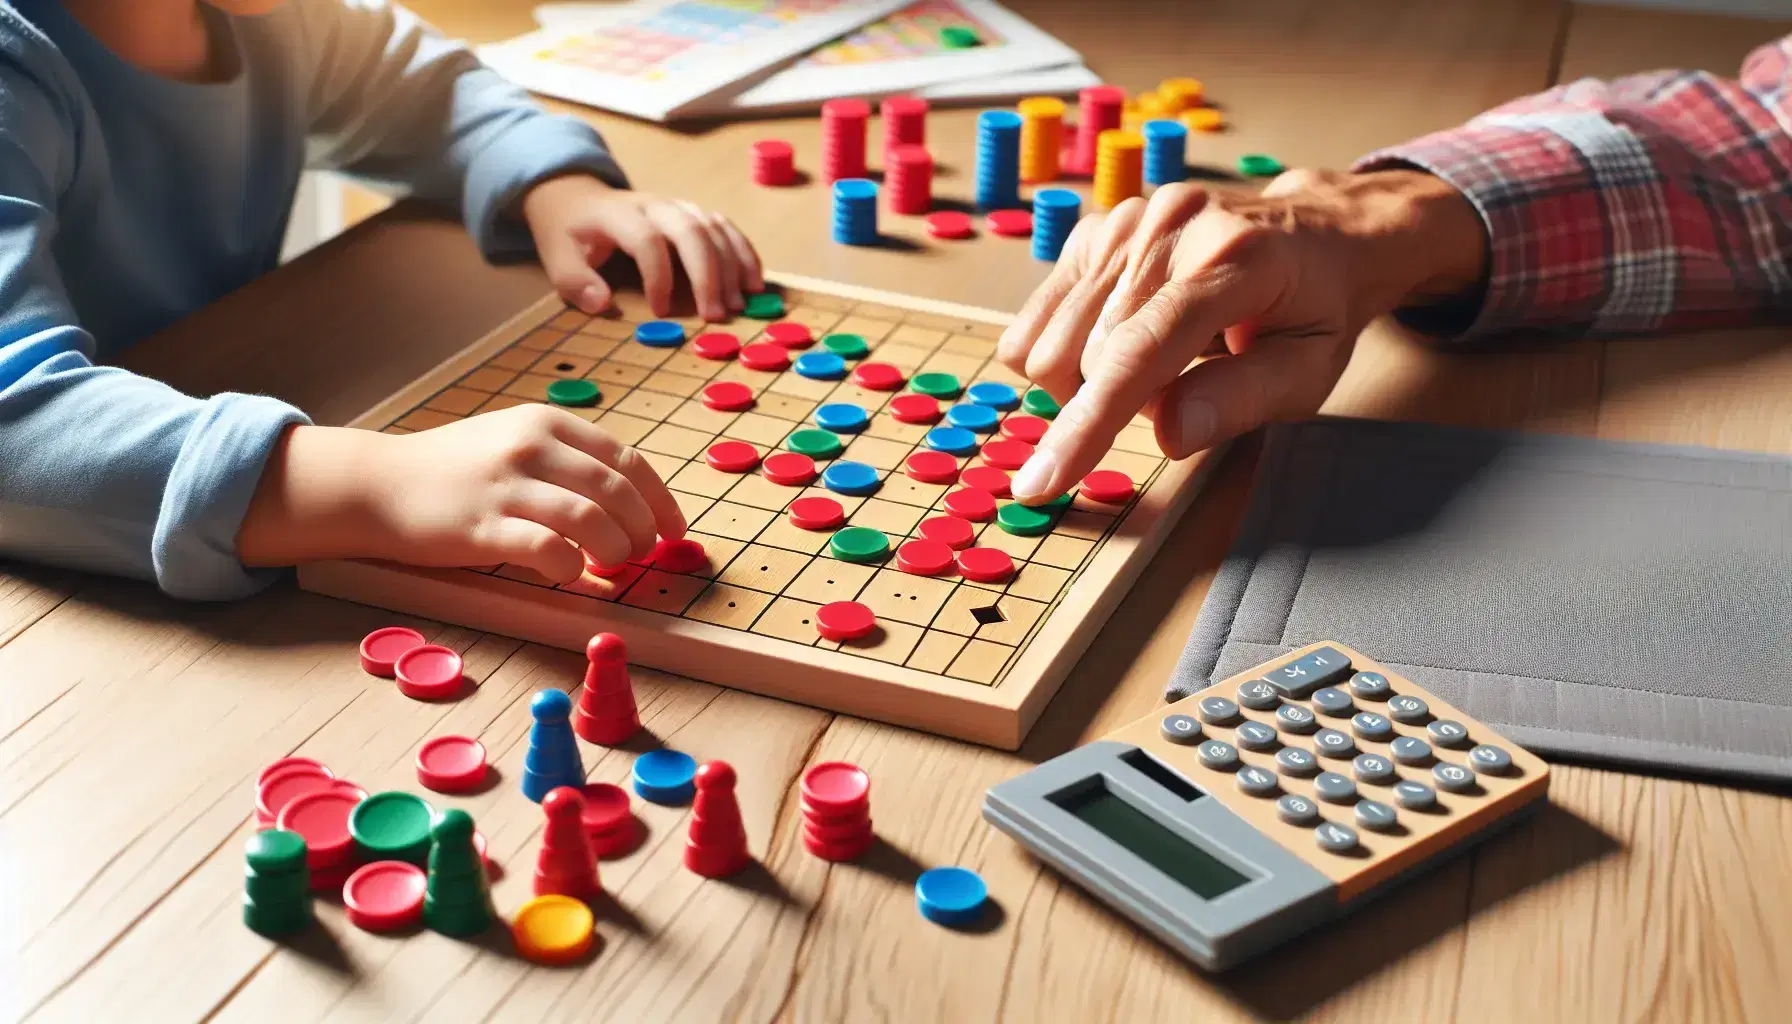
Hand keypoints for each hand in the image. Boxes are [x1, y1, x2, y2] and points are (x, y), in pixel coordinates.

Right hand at [238, 405, 686, 582]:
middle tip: (640, 555)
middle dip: (643, 530)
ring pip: (591, 520)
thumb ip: (570, 461)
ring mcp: (507, 486)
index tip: (673, 530)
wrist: (381, 483)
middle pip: (618, 492)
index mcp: (548, 424)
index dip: (660, 501)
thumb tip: (634, 501)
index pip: (628, 461)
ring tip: (610, 566)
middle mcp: (531, 447)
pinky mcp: (483, 526)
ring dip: (615, 550)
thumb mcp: (516, 441)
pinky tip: (568, 573)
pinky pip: (548, 550)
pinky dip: (571, 567)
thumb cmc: (458, 470)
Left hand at [522, 174, 763, 322]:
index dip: (658, 276)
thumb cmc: (570, 234)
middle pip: (691, 230)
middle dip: (707, 274)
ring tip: (740, 304)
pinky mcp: (692, 213)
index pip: (647, 240)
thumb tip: (602, 303)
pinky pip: (726, 228)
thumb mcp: (557, 258)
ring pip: (713, 228)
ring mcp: (677, 206)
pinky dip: (744, 253)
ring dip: (731, 266)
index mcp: (618, 214)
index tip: (659, 311)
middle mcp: (653, 205)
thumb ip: (576, 282)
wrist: (577, 197)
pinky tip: (754, 282)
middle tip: (716, 315)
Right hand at [997, 169, 1486, 502]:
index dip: (1086, 424)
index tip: (1043, 483)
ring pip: (1050, 341)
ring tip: (1156, 363)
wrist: (1319, 233)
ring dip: (1090, 379)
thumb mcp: (1307, 371)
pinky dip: (1070, 349)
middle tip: (1179, 391)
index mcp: (1231, 261)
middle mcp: (1167, 226)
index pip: (1136, 352)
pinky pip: (1039, 317)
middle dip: (1116, 402)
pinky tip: (1122, 338)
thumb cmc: (1317, 308)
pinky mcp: (1095, 228)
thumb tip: (1168, 435)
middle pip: (1084, 356)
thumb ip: (1239, 400)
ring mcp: (1124, 220)